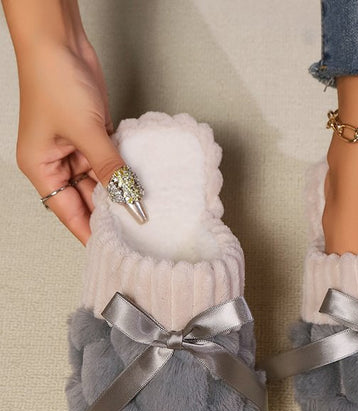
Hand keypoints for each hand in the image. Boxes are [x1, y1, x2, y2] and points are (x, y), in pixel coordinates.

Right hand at [15, 41, 124, 243]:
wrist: (60, 41)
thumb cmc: (53, 81)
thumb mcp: (85, 132)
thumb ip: (109, 168)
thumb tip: (128, 198)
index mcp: (41, 167)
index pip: (67, 211)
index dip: (89, 230)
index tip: (111, 248)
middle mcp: (57, 161)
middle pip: (86, 198)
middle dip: (109, 211)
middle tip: (135, 229)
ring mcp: (76, 148)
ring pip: (101, 180)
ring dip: (119, 189)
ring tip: (142, 209)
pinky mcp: (93, 135)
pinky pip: (110, 161)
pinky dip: (123, 169)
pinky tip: (140, 182)